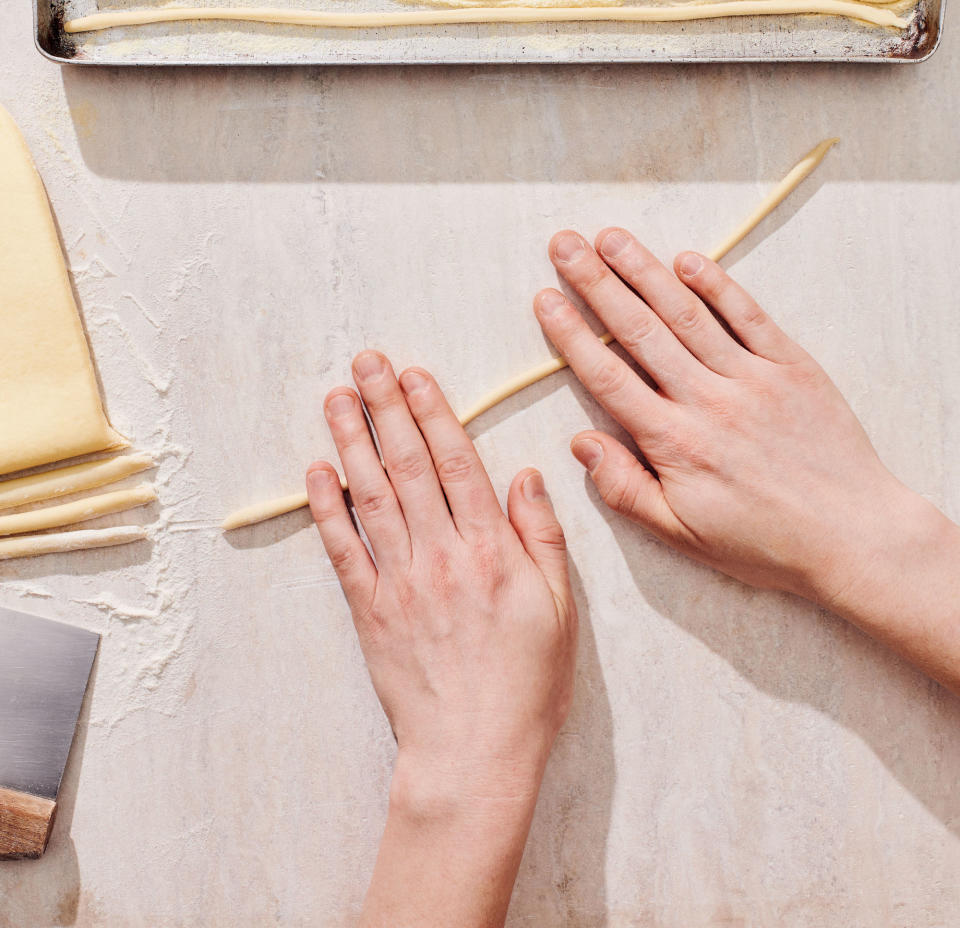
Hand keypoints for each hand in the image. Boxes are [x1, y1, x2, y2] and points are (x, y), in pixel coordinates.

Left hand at [306, 351, 576, 927]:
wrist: (473, 755)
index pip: (457, 463)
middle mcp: (440, 555)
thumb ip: (542, 537)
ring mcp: (399, 581)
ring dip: (352, 441)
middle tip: (367, 362)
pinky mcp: (369, 610)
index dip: (434, 412)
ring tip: (338, 397)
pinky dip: (328, 508)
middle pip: (408, 465)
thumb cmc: (525, 684)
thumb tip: (526, 476)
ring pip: (372, 495)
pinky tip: (318, 471)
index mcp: (491, 550)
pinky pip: (344, 549)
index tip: (415, 374)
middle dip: (386, 407)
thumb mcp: (558, 610)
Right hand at [533, 228, 916, 606]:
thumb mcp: (683, 534)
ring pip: (687, 315)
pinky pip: (749, 317)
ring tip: (611, 239)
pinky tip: (687, 259)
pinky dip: (717, 286)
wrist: (855, 537)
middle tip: (565, 245)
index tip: (546, 300)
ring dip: (645, 272)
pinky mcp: (792, 368)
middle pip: (640, 331)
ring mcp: (752, 379)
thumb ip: (624, 489)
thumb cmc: (765, 543)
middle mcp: (708, 402)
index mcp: (675, 443)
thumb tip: (581, 442)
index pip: (608, 376)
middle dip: (597, 283)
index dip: (571, 334)